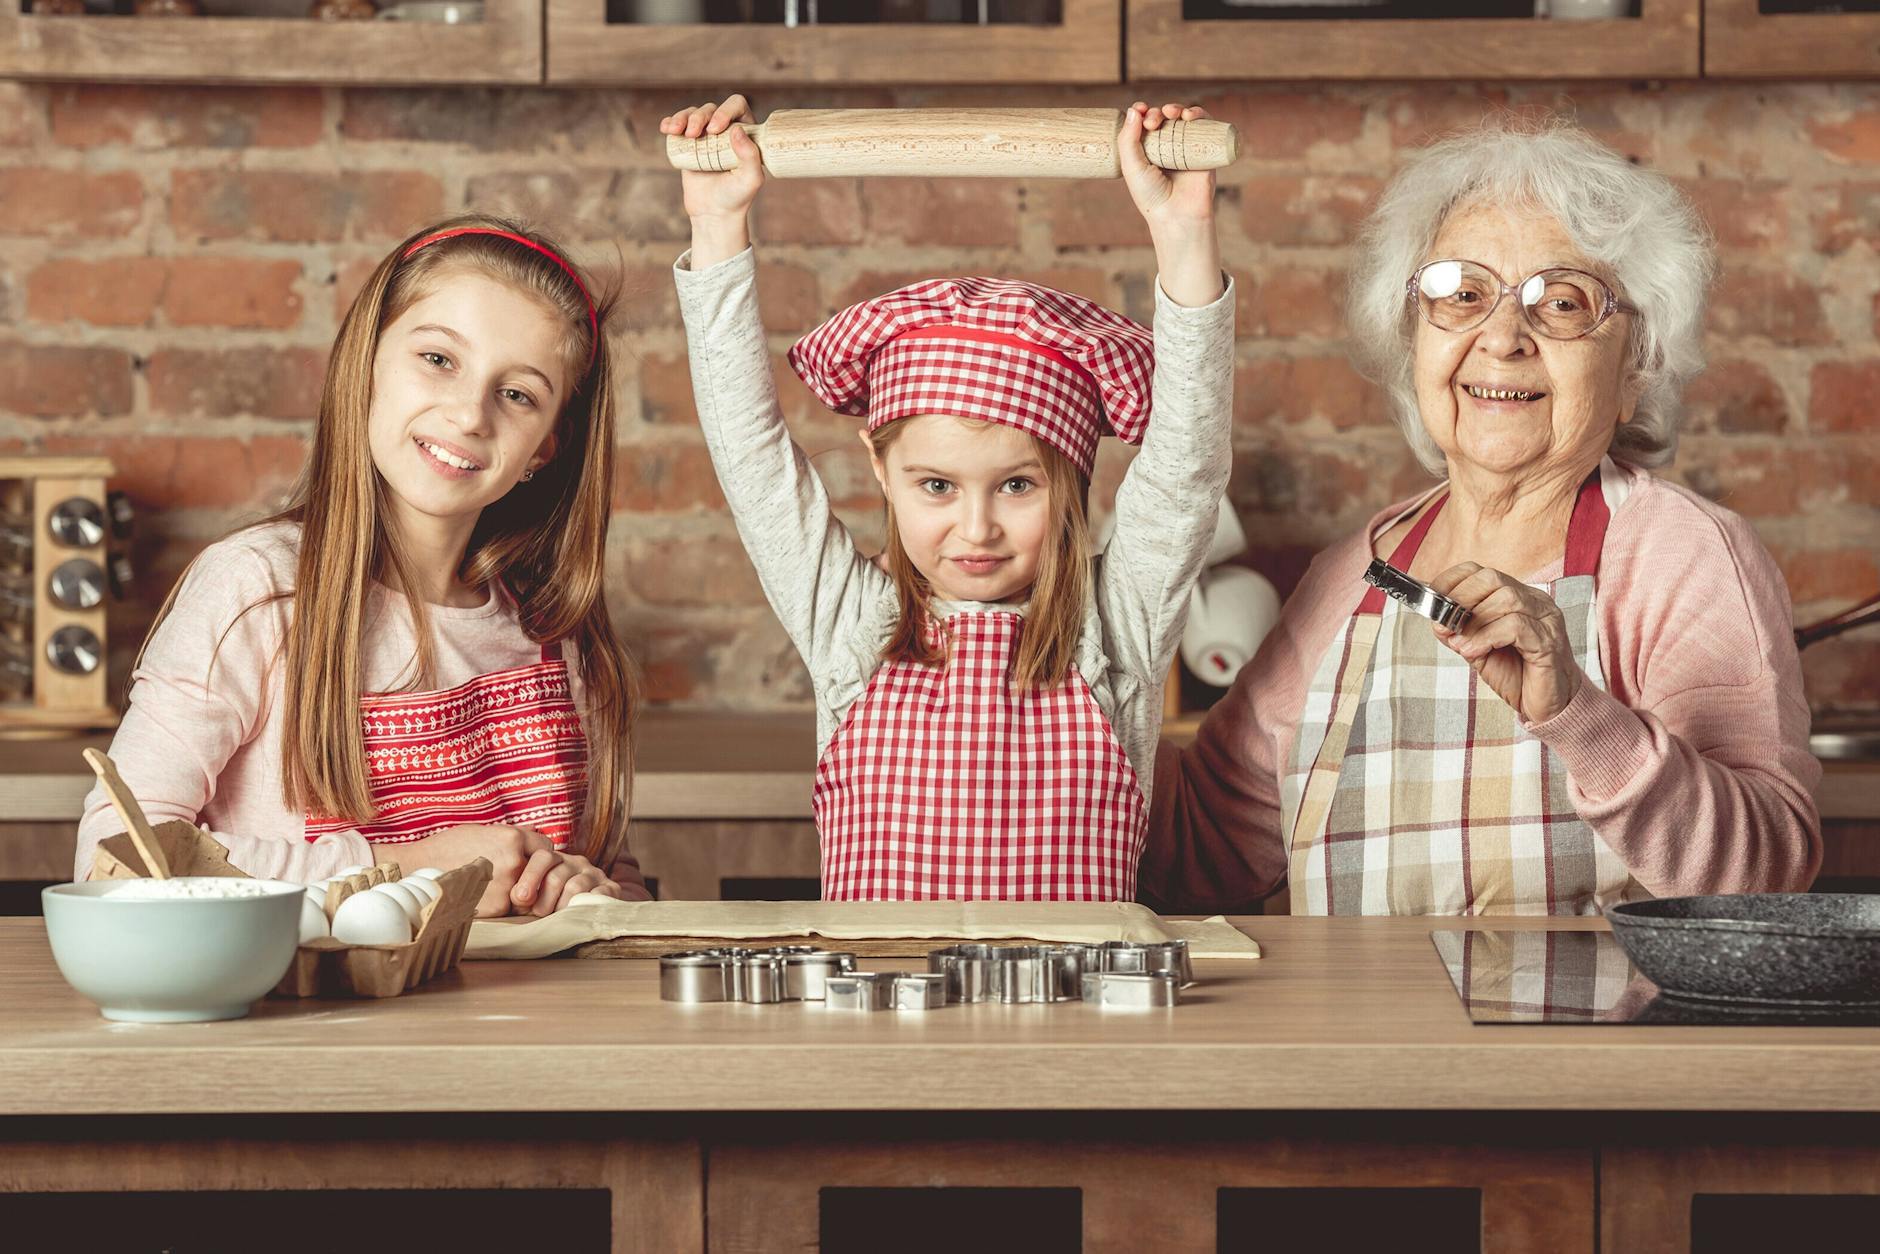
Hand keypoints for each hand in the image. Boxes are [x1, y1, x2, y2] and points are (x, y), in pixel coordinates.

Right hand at [372, 823, 554, 918]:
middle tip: (519, 878)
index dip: (538, 855)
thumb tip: (535, 840)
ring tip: (495, 887)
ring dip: (520, 893)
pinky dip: (503, 905)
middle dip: (534, 875)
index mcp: (512, 838)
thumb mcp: (483, 832)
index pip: (546, 848)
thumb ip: (512, 838)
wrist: (417, 870)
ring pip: (530, 893)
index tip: (530, 860)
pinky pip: (513, 908)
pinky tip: (485, 898)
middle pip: (542, 872)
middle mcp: (515, 861)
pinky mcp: (498, 908)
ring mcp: (507, 886)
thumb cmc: (448, 849)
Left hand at [510, 849, 623, 915]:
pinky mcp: (610, 887)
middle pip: (556, 876)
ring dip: (562, 907)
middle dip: (544, 901)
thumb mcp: (529, 897)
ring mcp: (593, 874)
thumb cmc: (545, 907)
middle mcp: (575, 862)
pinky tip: (578, 913)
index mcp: (554, 859)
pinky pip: (599, 894)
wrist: (582, 915)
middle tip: (539, 914)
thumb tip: (517, 895)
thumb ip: (521, 893)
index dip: (530, 878)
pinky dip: (587, 905)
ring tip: (556, 918)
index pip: (542, 857)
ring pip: (575, 887)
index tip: (520, 898)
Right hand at [660, 94, 763, 267]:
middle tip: (694, 135)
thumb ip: (751, 156)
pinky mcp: (688, 144)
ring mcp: (705, 136)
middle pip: (711, 108)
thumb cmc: (737, 197)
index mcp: (745, 132)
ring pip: (693, 113)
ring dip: (683, 117)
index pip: (737, 106)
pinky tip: (666, 128)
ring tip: (676, 131)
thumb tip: (737, 129)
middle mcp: (725, 130)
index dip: (725, 110)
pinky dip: (670, 122)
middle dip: (700, 116)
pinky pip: (678, 125)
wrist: (714, 213)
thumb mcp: (751, 180)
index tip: (715, 129)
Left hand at [1118, 102, 1222, 307]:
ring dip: (1177, 108)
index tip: (1139, 109)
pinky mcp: (1204, 150)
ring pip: (1183, 119)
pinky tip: (1189, 116)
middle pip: (1163, 118)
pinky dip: (1199, 115)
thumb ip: (1128, 140)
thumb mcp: (1131, 167)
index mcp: (1148, 151)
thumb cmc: (1151, 196)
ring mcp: (1186, 148)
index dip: (1142, 112)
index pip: (1145, 124)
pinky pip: (1205, 126)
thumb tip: (1133, 109)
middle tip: (1152, 122)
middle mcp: (1167, 148)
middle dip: (1157, 113)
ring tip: (1171, 113)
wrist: (1177, 214)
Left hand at [1428, 563, 1583, 725]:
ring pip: (1505, 599)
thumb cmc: (1518, 675)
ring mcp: (1546, 619)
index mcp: (1518, 597)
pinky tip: (1473, 651)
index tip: (1432, 602)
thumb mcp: (1479, 650)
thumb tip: (1436, 617)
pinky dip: (1486, 637)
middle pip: (1493, 579)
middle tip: (1444, 624)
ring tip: (1458, 644)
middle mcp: (1535, 602)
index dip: (1452, 582)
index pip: (1482, 572)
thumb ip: (1460, 631)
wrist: (1550, 706)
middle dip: (1461, 599)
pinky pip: (1516, 626)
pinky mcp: (1549, 641)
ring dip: (1473, 622)